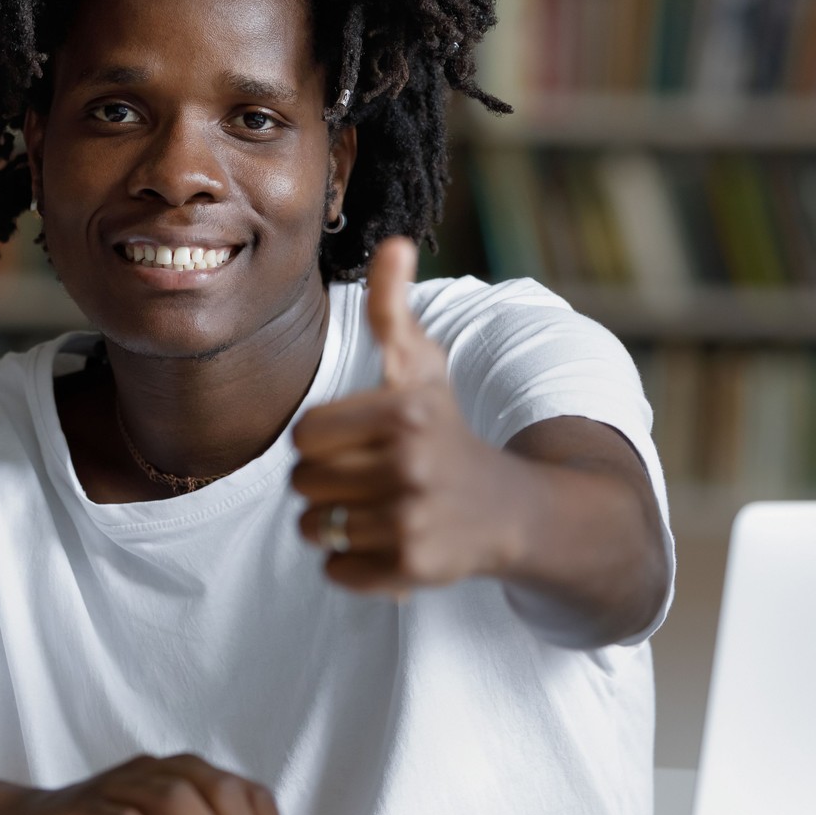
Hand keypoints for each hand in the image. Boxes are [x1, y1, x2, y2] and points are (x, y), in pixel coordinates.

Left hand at [291, 237, 516, 593]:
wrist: (512, 509)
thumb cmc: (447, 429)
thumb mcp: (423, 368)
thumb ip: (396, 308)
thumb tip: (395, 243)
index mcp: (403, 412)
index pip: (305, 435)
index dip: (325, 439)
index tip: (360, 440)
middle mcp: (411, 466)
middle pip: (303, 482)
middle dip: (326, 481)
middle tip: (369, 477)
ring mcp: (413, 521)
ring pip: (314, 528)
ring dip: (334, 523)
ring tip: (376, 509)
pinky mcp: (414, 568)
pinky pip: (335, 570)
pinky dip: (350, 563)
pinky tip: (386, 541)